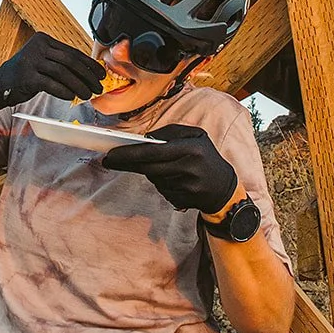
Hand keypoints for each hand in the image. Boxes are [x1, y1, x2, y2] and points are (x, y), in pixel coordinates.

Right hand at [0, 33, 104, 109]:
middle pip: (69, 61)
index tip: (100, 74)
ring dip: (78, 85)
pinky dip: (63, 91)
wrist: (1, 83)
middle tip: (97, 87)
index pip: (72, 51)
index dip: (89, 64)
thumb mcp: (43, 61)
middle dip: (87, 76)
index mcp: (44, 40)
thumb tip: (89, 72)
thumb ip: (61, 62)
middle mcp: (37, 47)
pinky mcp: (26, 75)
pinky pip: (50, 84)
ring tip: (87, 94)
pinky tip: (71, 97)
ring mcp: (30, 60)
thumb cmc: (26, 73)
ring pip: (62, 72)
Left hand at [103, 122, 237, 215]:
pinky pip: (161, 189)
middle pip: (148, 167)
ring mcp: (186, 187)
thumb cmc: (206, 157)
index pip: (153, 151)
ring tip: (161, 165)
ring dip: (149, 171)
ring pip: (154, 178)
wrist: (224, 188)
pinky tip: (172, 178)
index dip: (130, 153)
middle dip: (127, 163)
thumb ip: (171, 132)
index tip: (112, 153)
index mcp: (191, 148)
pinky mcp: (183, 200)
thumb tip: (146, 138)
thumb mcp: (196, 136)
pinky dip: (160, 182)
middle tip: (110, 160)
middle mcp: (188, 168)